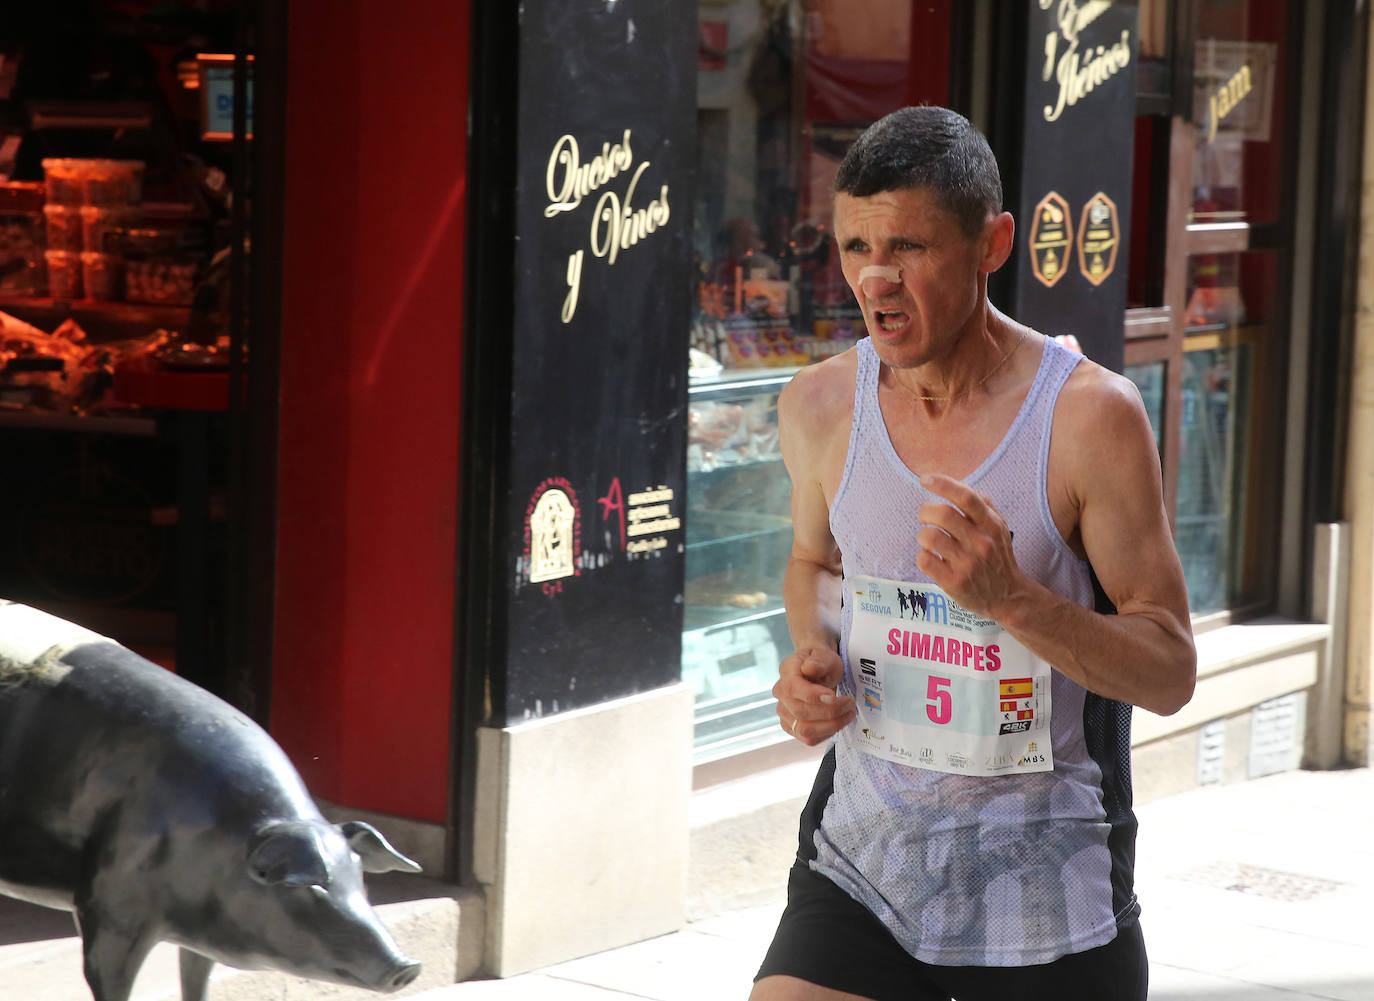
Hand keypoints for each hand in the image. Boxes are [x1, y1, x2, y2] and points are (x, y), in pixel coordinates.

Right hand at [773, 646, 854, 745]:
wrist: (817, 672)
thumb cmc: (821, 664)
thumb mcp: (825, 655)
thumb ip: (819, 660)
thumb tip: (810, 668)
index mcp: (787, 672)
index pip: (793, 688)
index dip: (813, 696)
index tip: (834, 697)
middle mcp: (781, 694)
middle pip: (801, 712)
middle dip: (831, 711)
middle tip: (850, 703)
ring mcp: (784, 712)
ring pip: (805, 730)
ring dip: (831, 725)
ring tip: (848, 714)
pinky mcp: (792, 727)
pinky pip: (808, 738)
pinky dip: (827, 733)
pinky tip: (838, 722)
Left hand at [915, 473, 1023, 617]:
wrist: (1009, 597)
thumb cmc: (998, 557)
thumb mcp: (999, 529)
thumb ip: (983, 506)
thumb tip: (958, 485)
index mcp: (991, 525)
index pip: (967, 497)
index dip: (943, 484)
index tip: (925, 480)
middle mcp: (981, 543)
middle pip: (943, 514)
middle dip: (925, 510)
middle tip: (925, 516)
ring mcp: (967, 564)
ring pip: (930, 537)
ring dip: (922, 534)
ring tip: (929, 539)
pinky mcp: (954, 583)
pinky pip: (925, 560)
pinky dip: (922, 556)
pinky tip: (931, 558)